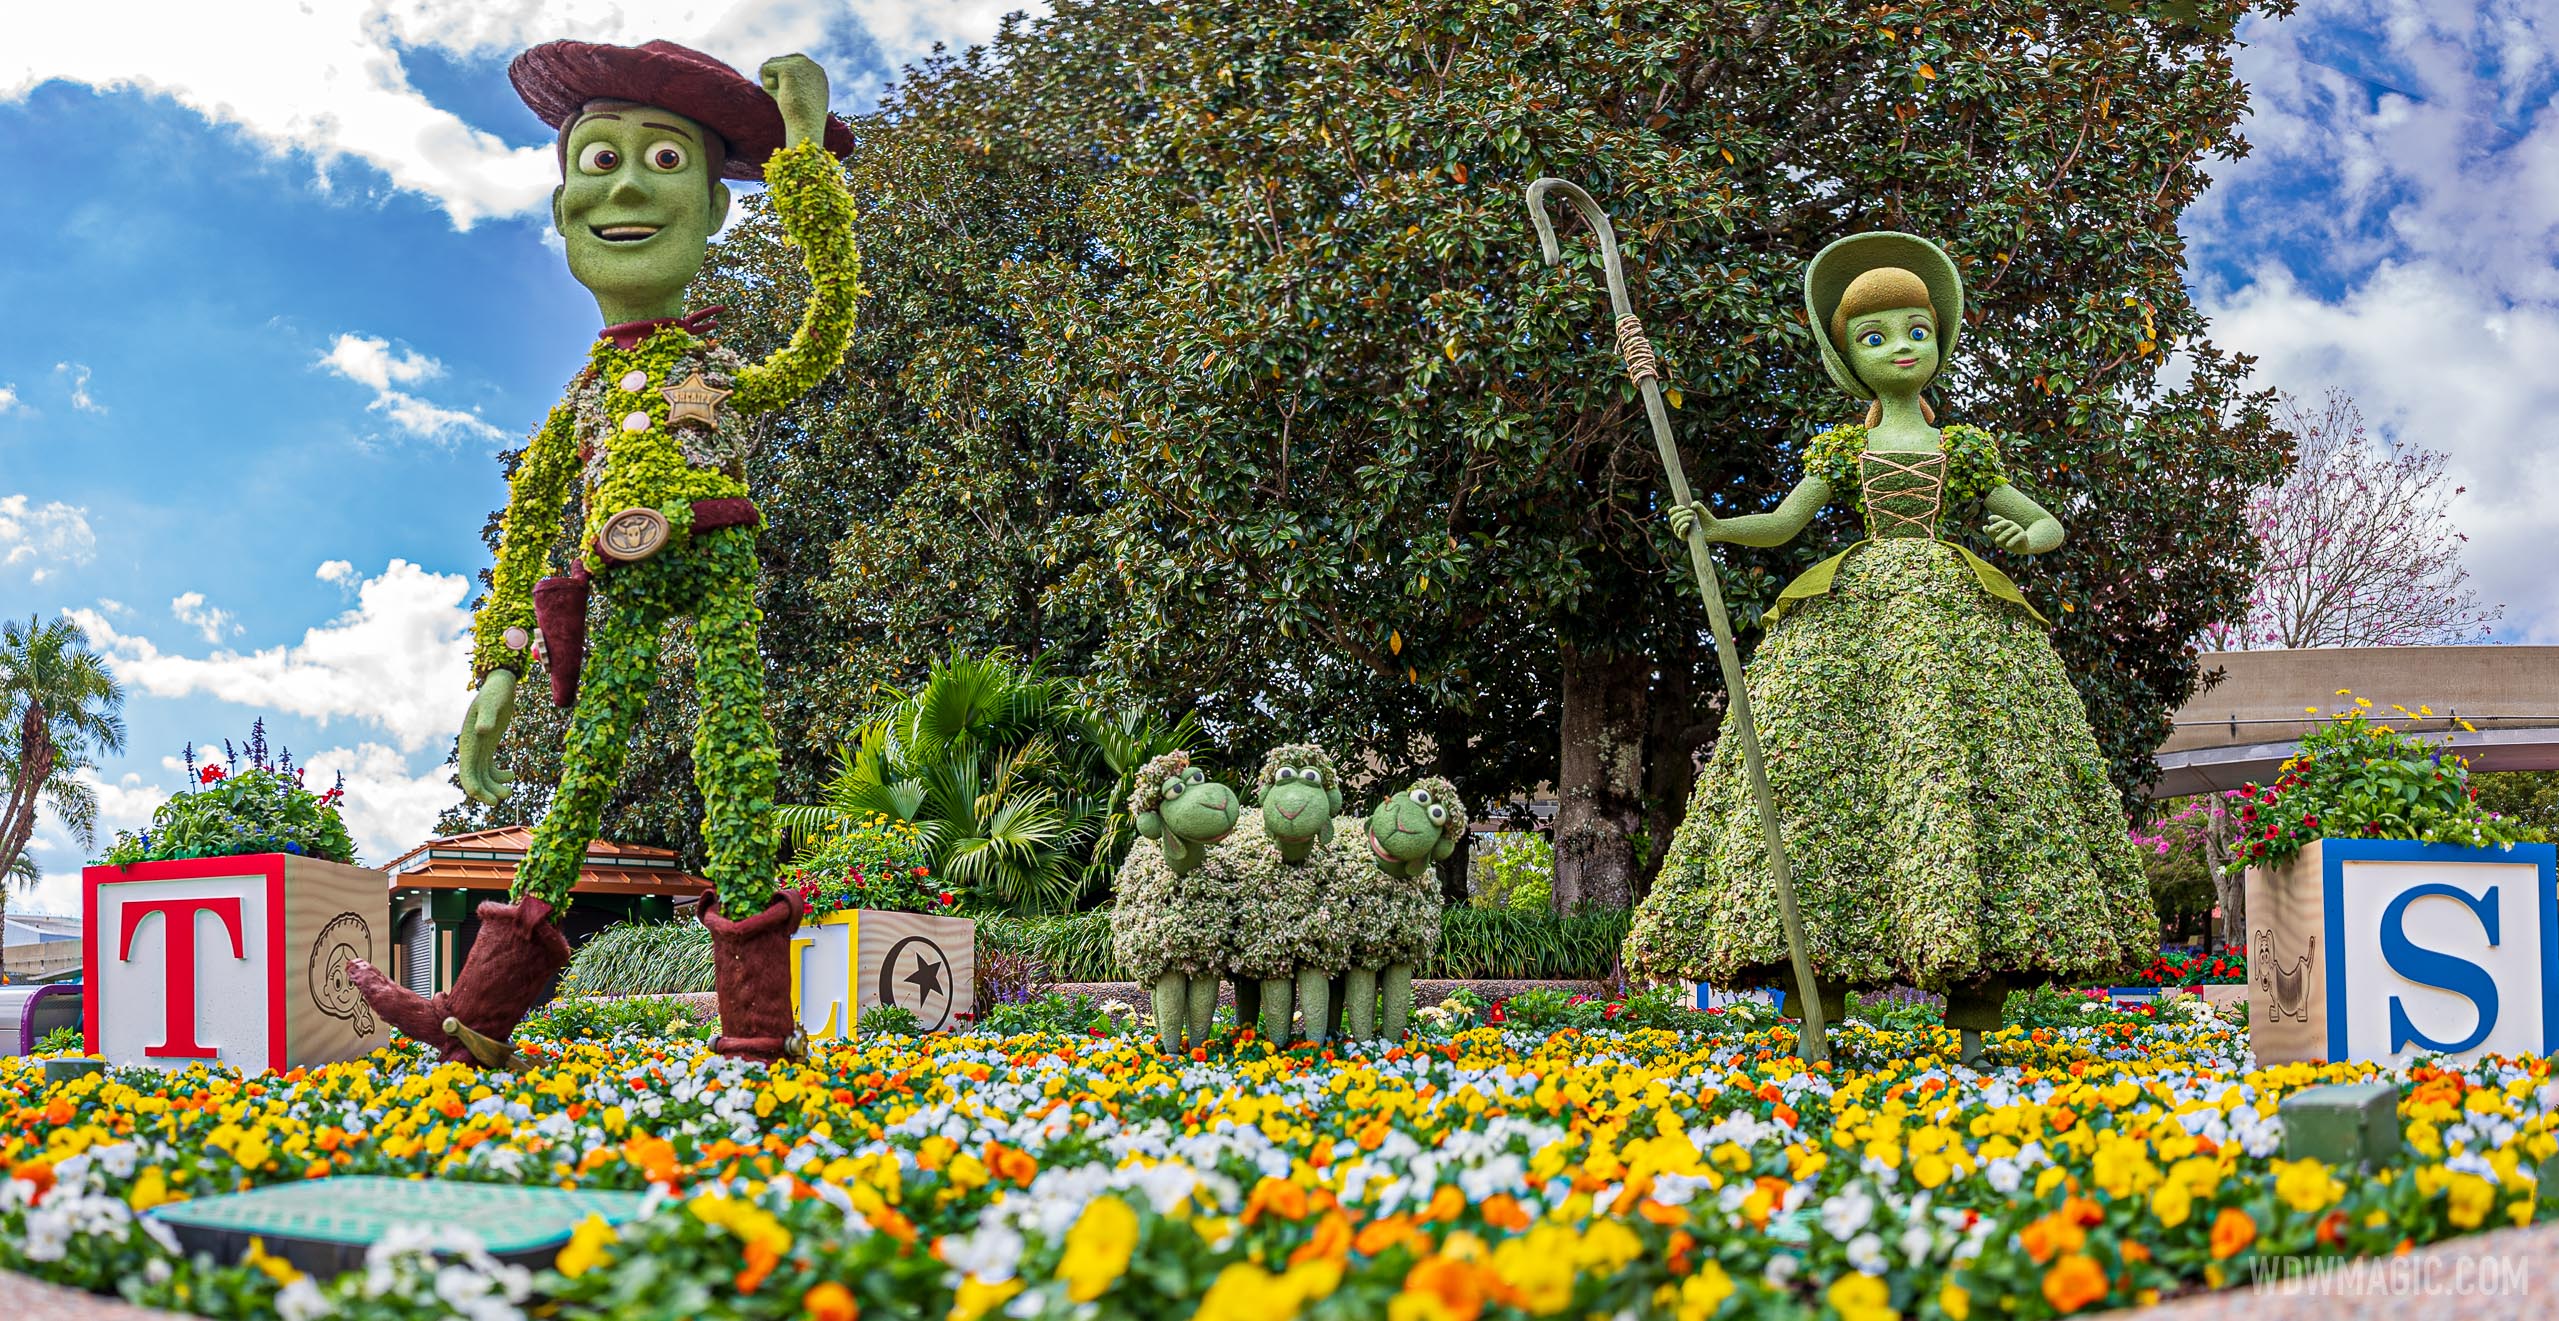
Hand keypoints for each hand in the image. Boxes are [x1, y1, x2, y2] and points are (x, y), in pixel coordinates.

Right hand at [457, 670, 518, 805]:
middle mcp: (471, 748)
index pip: (467, 773)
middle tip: (503, 798)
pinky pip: (490, 768)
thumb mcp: (492, 703)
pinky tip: (512, 774)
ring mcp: (479, 748)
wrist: (499, 685)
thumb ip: (486, 717)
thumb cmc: (495, 693)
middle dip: (486, 792)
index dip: (476, 789)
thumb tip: (482, 730)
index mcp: (468, 742)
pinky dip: (499, 776)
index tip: (493, 800)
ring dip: (494, 787)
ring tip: (510, 790)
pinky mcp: (488, 747)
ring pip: (482, 776)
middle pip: (473, 779)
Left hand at [760, 54, 831, 149]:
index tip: (786, 94)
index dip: (781, 76)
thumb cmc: (802, 120)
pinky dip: (766, 83)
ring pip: (771, 63)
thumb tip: (768, 82)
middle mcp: (810, 65)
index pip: (792, 62)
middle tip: (780, 95)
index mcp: (817, 73)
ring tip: (781, 97)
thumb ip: (789, 89)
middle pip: (780, 60)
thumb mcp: (798, 102)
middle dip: (774, 77)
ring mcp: (800, 65)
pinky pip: (765, 68)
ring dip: (769, 81)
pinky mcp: (788, 68)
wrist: (807, 126)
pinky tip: (778, 95)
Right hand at [1668, 500, 1720, 541]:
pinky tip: (1687, 524)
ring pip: (1676, 525)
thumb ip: (1696, 504)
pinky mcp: (1684, 538)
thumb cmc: (1706, 518)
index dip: (1675, 509)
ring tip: (1693, 517)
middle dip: (1681, 514)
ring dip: (1683, 519)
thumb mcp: (1701, 509)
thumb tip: (1691, 505)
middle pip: (1673, 518)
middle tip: (1692, 513)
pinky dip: (1682, 527)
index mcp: (1680, 516)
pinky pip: (1679, 533)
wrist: (1714, 528)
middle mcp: (1678, 524)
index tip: (1684, 507)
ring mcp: (1681, 531)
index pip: (1671, 512)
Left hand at [1983, 515, 2031, 551]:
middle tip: (1990, 530)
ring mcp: (2019, 529)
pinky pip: (2019, 536)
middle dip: (1997, 525)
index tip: (1989, 518)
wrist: (2022, 548)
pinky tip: (2007, 545)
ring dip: (2003, 534)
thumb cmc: (2009, 541)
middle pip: (2005, 523)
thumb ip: (1991, 533)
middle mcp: (2013, 525)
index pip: (2000, 519)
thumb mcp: (1998, 539)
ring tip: (1996, 541)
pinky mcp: (2024, 536)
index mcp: (2006, 525)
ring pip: (2012, 529)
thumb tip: (1984, 527)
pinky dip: (2013, 540)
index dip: (1995, 518)